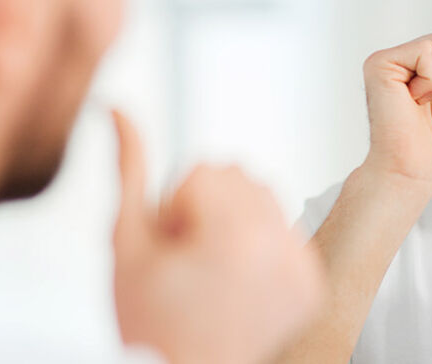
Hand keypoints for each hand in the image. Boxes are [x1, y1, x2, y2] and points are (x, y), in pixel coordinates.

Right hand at [110, 110, 323, 363]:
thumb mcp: (126, 243)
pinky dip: (261, 246)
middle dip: (207, 207)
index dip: (173, 207)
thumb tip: (120, 110)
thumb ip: (129, 170)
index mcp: (236, 235)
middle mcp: (279, 247)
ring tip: (211, 271)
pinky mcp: (311, 285)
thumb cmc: (148, 322)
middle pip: (239, 176)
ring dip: (235, 221)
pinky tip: (236, 282)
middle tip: (189, 260)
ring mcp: (301, 268)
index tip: (171, 249)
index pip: (204, 170)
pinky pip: (286, 230)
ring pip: (264, 197)